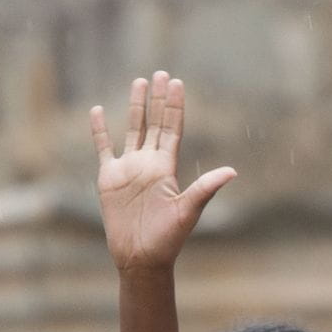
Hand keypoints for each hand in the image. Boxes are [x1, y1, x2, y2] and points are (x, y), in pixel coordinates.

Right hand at [89, 72, 236, 274]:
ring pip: (132, 129)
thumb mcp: (188, 211)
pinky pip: (103, 148)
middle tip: (162, 73)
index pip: (172, 129)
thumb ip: (206, 188)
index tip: (178, 83)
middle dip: (158, 99)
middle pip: (154, 123)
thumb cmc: (167, 239)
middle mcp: (148, 163)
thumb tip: (232, 172)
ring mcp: (129, 169)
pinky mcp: (109, 178)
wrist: (141, 258)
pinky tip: (98, 110)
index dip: (175, 106)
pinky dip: (100, 130)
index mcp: (167, 167)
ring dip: (136, 106)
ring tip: (139, 82)